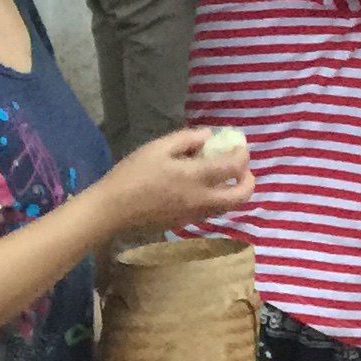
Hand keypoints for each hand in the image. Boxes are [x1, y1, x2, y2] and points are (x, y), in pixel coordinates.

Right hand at [90, 127, 254, 234]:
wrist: (111, 210)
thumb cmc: (132, 175)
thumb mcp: (157, 148)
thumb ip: (187, 140)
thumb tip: (208, 136)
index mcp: (196, 178)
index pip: (234, 168)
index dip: (243, 156)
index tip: (240, 147)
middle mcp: (201, 199)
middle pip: (241, 196)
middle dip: (248, 181)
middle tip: (242, 169)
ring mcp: (193, 215)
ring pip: (227, 207)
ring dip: (233, 192)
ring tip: (223, 177)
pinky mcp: (183, 224)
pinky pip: (210, 213)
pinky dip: (217, 200)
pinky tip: (202, 188)